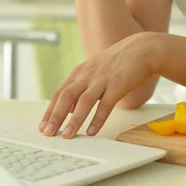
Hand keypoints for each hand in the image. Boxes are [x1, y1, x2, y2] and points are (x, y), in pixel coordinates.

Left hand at [38, 32, 158, 138]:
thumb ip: (80, 88)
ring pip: (84, 101)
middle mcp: (88, 74)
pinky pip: (106, 104)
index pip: (59, 93)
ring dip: (74, 120)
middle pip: (67, 97)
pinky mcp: (118, 84)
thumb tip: (68, 110)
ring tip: (67, 136)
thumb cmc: (118, 62)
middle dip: (56, 116)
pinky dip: (97, 119)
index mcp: (80, 72)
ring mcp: (103, 79)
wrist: (142, 49)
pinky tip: (92, 131)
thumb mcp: (94, 70)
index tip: (43, 127)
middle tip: (48, 133)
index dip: (50, 111)